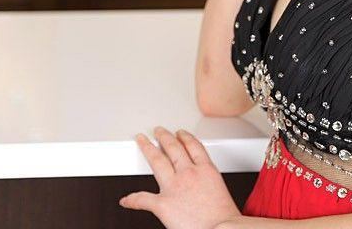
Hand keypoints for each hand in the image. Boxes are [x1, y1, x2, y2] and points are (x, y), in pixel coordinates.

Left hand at [119, 126, 241, 228]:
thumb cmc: (225, 219)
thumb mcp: (222, 193)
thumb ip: (209, 186)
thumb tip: (204, 194)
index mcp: (207, 171)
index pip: (194, 147)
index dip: (185, 138)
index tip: (181, 134)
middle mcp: (189, 174)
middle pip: (173, 148)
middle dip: (164, 137)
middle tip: (158, 131)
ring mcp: (174, 186)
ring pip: (157, 160)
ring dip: (148, 148)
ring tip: (142, 141)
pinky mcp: (162, 204)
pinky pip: (142, 199)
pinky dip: (132, 200)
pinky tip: (126, 200)